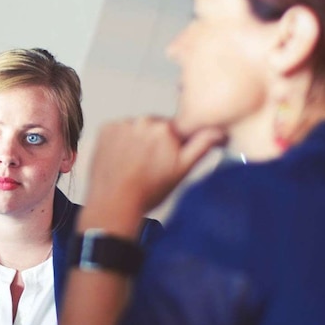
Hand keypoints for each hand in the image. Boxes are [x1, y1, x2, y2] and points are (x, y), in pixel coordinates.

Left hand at [82, 117, 223, 233]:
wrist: (114, 203)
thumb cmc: (147, 191)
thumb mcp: (182, 170)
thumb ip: (201, 146)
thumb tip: (218, 131)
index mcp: (166, 128)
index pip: (176, 129)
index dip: (173, 145)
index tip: (166, 158)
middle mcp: (144, 121)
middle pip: (155, 127)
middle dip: (155, 141)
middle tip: (149, 165)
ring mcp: (122, 124)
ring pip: (136, 128)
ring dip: (136, 140)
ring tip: (133, 164)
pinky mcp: (105, 129)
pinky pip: (118, 130)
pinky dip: (120, 140)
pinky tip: (121, 159)